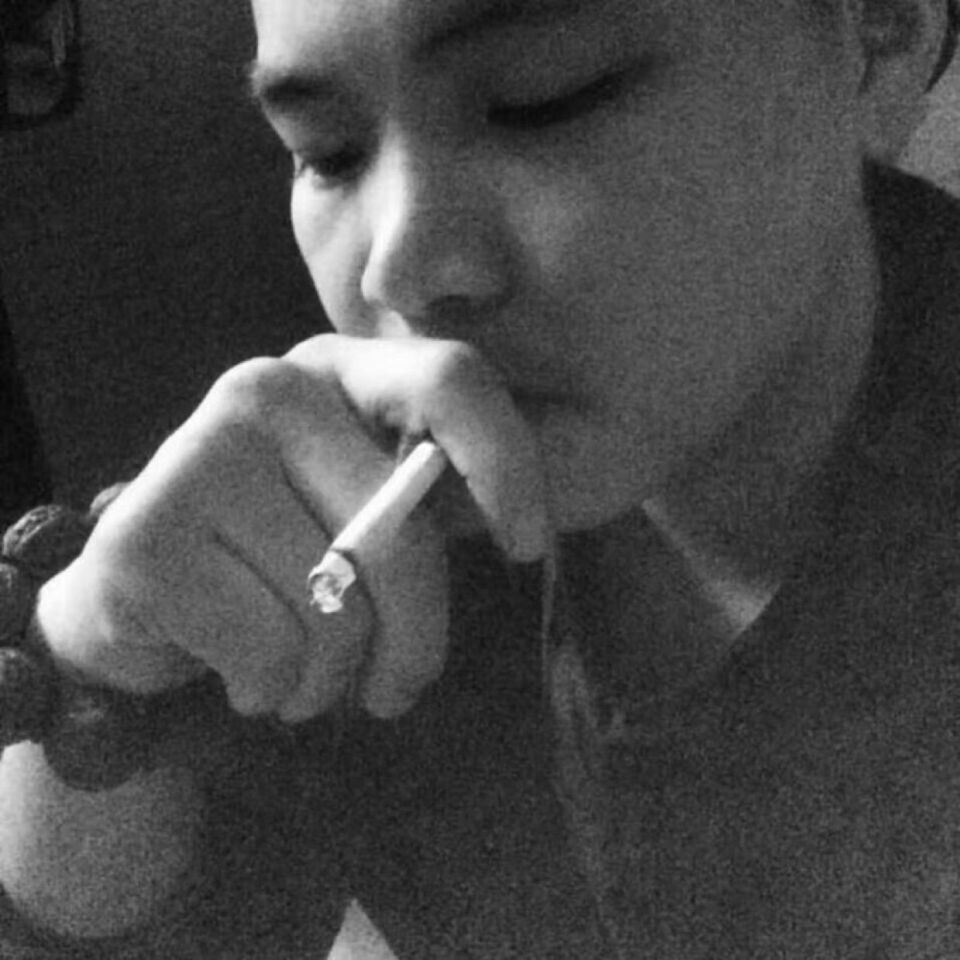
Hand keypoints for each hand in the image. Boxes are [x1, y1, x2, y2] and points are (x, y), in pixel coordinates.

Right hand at [36, 335, 548, 721]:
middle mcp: (265, 388)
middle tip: (395, 688)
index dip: (508, 463)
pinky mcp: (144, 538)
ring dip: (332, 679)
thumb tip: (528, 531)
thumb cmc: (279, 559)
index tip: (526, 547)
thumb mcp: (364, 512)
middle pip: (398, 535)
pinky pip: (270, 651)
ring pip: (336, 608)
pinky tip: (242, 674)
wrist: (143, 602)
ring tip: (302, 677)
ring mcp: (197, 454)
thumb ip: (429, 502)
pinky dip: (272, 690)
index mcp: (336, 371)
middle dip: (413, 643)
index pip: (451, 380)